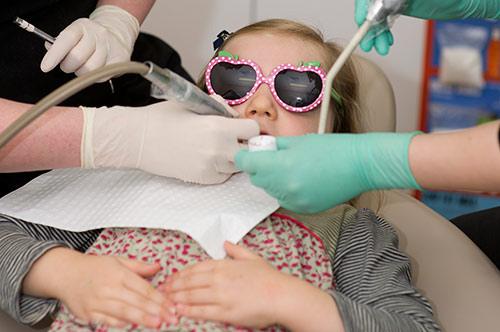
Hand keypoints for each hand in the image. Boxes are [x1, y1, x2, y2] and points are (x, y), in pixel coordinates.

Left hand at [40, 5, 138, 77]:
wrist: (117, 34)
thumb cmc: (90, 37)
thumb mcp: (74, 33)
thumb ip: (60, 42)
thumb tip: (49, 49)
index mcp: (82, 26)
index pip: (66, 39)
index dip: (54, 54)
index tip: (45, 67)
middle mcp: (97, 35)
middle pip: (77, 58)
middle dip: (68, 66)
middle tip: (68, 65)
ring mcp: (109, 48)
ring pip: (89, 70)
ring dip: (81, 73)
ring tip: (83, 66)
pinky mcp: (119, 60)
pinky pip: (101, 77)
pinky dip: (94, 77)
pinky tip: (96, 68)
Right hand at [56, 253, 174, 327]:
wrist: (65, 274)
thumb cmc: (93, 267)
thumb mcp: (117, 260)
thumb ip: (139, 266)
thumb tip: (158, 267)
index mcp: (118, 273)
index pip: (143, 287)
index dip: (159, 298)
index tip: (172, 305)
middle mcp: (108, 287)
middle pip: (136, 301)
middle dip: (156, 310)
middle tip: (171, 317)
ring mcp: (97, 302)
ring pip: (123, 312)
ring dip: (142, 319)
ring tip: (157, 324)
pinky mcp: (88, 314)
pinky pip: (108, 321)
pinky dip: (122, 324)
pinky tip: (136, 326)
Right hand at [81, 100, 258, 183]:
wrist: (137, 140)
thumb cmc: (162, 118)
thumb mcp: (192, 104)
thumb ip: (217, 106)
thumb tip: (231, 112)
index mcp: (218, 126)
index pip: (253, 130)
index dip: (247, 127)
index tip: (240, 127)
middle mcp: (219, 149)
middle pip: (250, 151)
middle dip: (244, 144)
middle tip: (232, 140)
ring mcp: (211, 166)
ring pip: (238, 165)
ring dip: (233, 157)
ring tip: (216, 148)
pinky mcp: (203, 179)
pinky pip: (223, 175)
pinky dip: (220, 168)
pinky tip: (205, 158)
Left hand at [161, 242, 289, 328]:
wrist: (282, 295)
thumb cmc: (269, 278)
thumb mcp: (252, 258)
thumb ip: (236, 250)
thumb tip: (225, 243)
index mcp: (225, 265)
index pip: (196, 268)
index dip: (181, 273)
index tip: (172, 277)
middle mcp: (220, 278)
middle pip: (189, 281)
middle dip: (173, 286)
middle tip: (162, 290)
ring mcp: (221, 295)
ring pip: (192, 296)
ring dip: (176, 298)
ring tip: (165, 300)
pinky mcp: (225, 312)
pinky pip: (201, 311)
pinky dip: (188, 310)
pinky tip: (179, 310)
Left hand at [236, 132, 420, 213]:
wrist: (360, 166)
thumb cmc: (333, 149)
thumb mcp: (299, 141)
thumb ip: (276, 147)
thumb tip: (262, 150)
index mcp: (281, 165)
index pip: (247, 164)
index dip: (244, 158)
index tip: (246, 154)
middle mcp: (284, 186)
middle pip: (257, 179)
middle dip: (260, 169)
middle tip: (272, 158)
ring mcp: (295, 200)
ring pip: (271, 191)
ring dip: (273, 181)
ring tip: (292, 169)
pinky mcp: (304, 209)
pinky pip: (286, 200)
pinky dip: (287, 191)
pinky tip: (302, 180)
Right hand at [355, 0, 499, 54]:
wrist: (463, 3)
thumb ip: (394, 1)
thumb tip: (376, 10)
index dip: (363, 7)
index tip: (362, 22)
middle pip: (371, 7)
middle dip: (368, 26)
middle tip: (367, 43)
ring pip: (376, 15)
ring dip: (375, 34)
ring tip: (380, 48)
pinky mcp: (398, 6)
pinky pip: (384, 19)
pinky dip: (383, 32)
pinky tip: (386, 42)